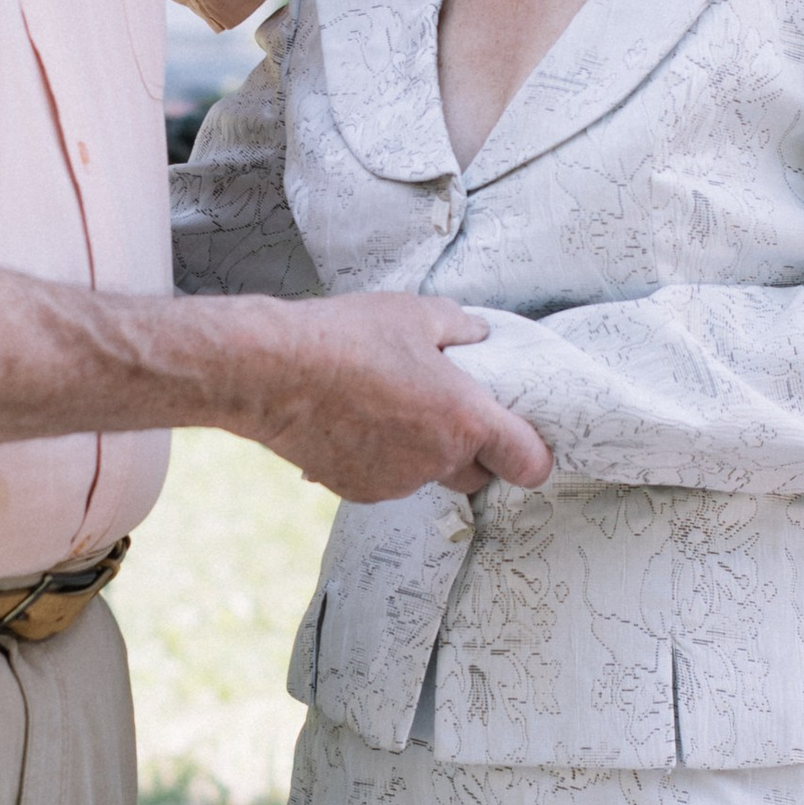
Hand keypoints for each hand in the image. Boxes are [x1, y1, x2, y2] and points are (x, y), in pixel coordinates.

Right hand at [232, 292, 552, 504]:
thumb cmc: (345, 339)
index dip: (531, 455)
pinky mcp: (358, 491)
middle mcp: (437, 460)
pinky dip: (379, 458)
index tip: (522, 444)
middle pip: (478, 475)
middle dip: (472, 452)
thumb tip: (478, 335)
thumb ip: (460, 328)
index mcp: (464, 418)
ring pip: (426, 475)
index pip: (528, 462)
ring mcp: (397, 482)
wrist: (272, 372)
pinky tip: (353, 422)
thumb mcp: (415, 313)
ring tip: (384, 405)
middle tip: (445, 412)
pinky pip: (385, 479)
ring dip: (420, 452)